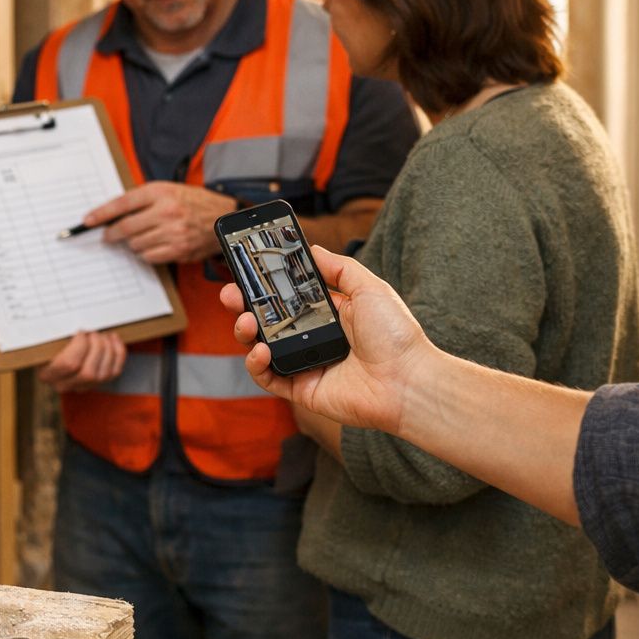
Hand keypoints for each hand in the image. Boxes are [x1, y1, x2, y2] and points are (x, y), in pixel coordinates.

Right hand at [37, 330, 127, 392]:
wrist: (53, 353)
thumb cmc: (48, 342)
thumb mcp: (46, 338)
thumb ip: (53, 334)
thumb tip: (68, 323)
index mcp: (47, 374)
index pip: (69, 364)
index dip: (80, 345)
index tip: (80, 332)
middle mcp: (64, 385)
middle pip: (88, 373)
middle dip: (96, 347)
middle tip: (93, 332)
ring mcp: (82, 386)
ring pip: (103, 375)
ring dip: (108, 350)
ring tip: (102, 335)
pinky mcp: (98, 383)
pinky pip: (114, 372)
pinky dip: (118, 353)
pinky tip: (112, 339)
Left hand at [84, 182, 236, 263]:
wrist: (222, 217)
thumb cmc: (192, 203)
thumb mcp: (168, 190)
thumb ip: (141, 200)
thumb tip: (112, 215)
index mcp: (160, 192)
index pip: (122, 204)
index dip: (101, 214)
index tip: (88, 221)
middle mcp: (166, 211)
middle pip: (125, 227)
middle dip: (112, 234)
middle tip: (108, 236)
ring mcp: (173, 232)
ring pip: (135, 245)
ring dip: (132, 244)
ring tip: (140, 238)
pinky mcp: (178, 250)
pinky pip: (149, 257)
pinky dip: (145, 254)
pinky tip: (151, 247)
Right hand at [218, 246, 434, 434]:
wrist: (408, 381)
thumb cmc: (395, 335)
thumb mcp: (369, 287)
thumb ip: (338, 267)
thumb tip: (311, 249)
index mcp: (328, 313)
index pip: (288, 296)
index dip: (266, 284)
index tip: (247, 270)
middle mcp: (313, 337)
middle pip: (268, 320)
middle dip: (244, 305)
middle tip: (230, 294)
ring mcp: (305, 364)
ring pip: (261, 347)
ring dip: (246, 332)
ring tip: (245, 321)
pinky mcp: (302, 389)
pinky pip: (269, 378)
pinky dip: (257, 364)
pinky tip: (260, 350)